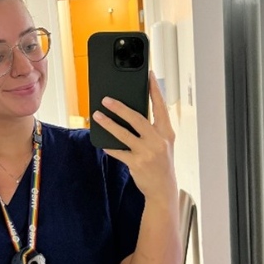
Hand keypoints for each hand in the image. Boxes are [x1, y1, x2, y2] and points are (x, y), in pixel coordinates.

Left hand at [91, 71, 176, 201]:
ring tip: (97, 116)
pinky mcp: (137, 163)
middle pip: (137, 118)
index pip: (160, 106)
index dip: (154, 90)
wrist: (163, 188)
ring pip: (123, 134)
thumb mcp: (163, 143)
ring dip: (108, 124)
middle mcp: (158, 140)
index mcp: (167, 132)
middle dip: (120, 107)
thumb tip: (130, 113)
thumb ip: (152, 129)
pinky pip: (118, 152)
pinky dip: (110, 147)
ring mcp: (147, 152)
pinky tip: (102, 142)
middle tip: (106, 99)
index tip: (148, 75)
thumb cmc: (161, 163)